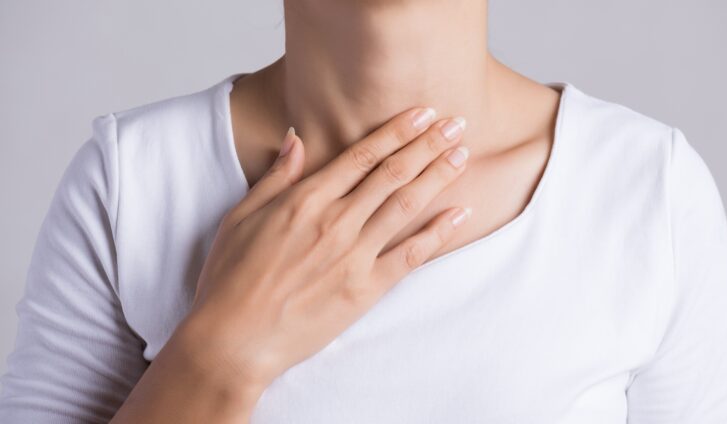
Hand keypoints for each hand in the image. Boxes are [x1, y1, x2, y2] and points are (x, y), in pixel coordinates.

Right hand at [172, 107, 471, 402]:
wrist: (232, 340)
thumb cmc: (229, 279)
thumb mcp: (239, 218)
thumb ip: (275, 178)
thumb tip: (296, 139)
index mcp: (304, 200)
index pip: (361, 156)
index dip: (397, 131)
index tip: (422, 114)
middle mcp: (335, 221)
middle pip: (392, 174)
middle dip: (427, 145)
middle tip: (456, 124)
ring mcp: (353, 255)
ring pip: (405, 206)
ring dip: (437, 177)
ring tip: (462, 155)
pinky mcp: (364, 289)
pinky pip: (410, 255)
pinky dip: (438, 233)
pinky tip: (459, 213)